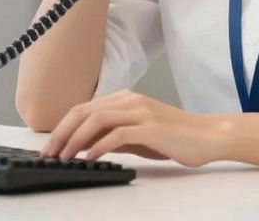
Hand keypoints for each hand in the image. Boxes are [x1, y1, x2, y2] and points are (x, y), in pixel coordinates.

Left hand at [38, 89, 227, 167]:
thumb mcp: (139, 135)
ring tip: (65, 157)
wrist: (209, 136)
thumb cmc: (176, 137)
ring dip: (75, 140)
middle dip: (62, 133)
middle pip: (85, 111)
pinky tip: (90, 158)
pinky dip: (99, 145)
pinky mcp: (151, 127)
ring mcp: (141, 112)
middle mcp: (130, 101)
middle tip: (49, 154)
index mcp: (125, 99)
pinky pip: (118, 134)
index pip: (84, 109)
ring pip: (97, 120)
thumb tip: (87, 146)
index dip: (63, 127)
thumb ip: (115, 136)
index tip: (50, 147)